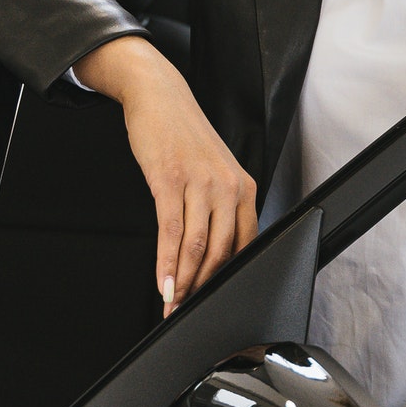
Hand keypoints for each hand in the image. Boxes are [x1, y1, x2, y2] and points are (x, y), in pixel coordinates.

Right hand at [73, 36, 257, 315]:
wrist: (160, 96)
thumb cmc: (184, 137)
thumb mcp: (214, 171)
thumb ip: (219, 207)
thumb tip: (212, 253)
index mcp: (245, 188)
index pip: (245, 245)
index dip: (228, 279)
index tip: (213, 300)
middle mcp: (228, 186)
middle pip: (221, 252)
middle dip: (203, 288)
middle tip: (186, 310)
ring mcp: (200, 183)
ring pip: (197, 247)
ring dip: (183, 282)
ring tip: (171, 303)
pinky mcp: (170, 180)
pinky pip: (171, 232)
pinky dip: (166, 263)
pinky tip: (161, 282)